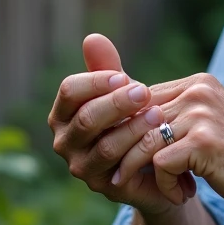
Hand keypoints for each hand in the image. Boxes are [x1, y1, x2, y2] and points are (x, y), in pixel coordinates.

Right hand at [48, 34, 195, 215]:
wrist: (154, 158)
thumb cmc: (131, 118)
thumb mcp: (120, 92)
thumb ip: (107, 68)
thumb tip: (92, 37)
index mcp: (63, 114)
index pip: (70, 91)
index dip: (96, 81)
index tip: (124, 76)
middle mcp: (65, 142)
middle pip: (86, 119)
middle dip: (116, 103)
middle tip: (144, 92)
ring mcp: (82, 167)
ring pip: (105, 145)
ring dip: (133, 127)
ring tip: (158, 113)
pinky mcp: (104, 186)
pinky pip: (122, 165)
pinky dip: (141, 148)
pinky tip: (160, 135)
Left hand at [110, 72, 223, 214]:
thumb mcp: (208, 125)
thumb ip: (176, 115)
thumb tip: (124, 120)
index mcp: (199, 83)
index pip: (141, 99)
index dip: (126, 128)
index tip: (120, 154)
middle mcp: (199, 91)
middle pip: (137, 118)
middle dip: (122, 149)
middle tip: (118, 174)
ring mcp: (202, 115)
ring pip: (143, 142)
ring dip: (136, 170)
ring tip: (136, 187)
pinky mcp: (203, 142)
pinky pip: (159, 164)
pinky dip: (164, 185)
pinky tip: (181, 195)